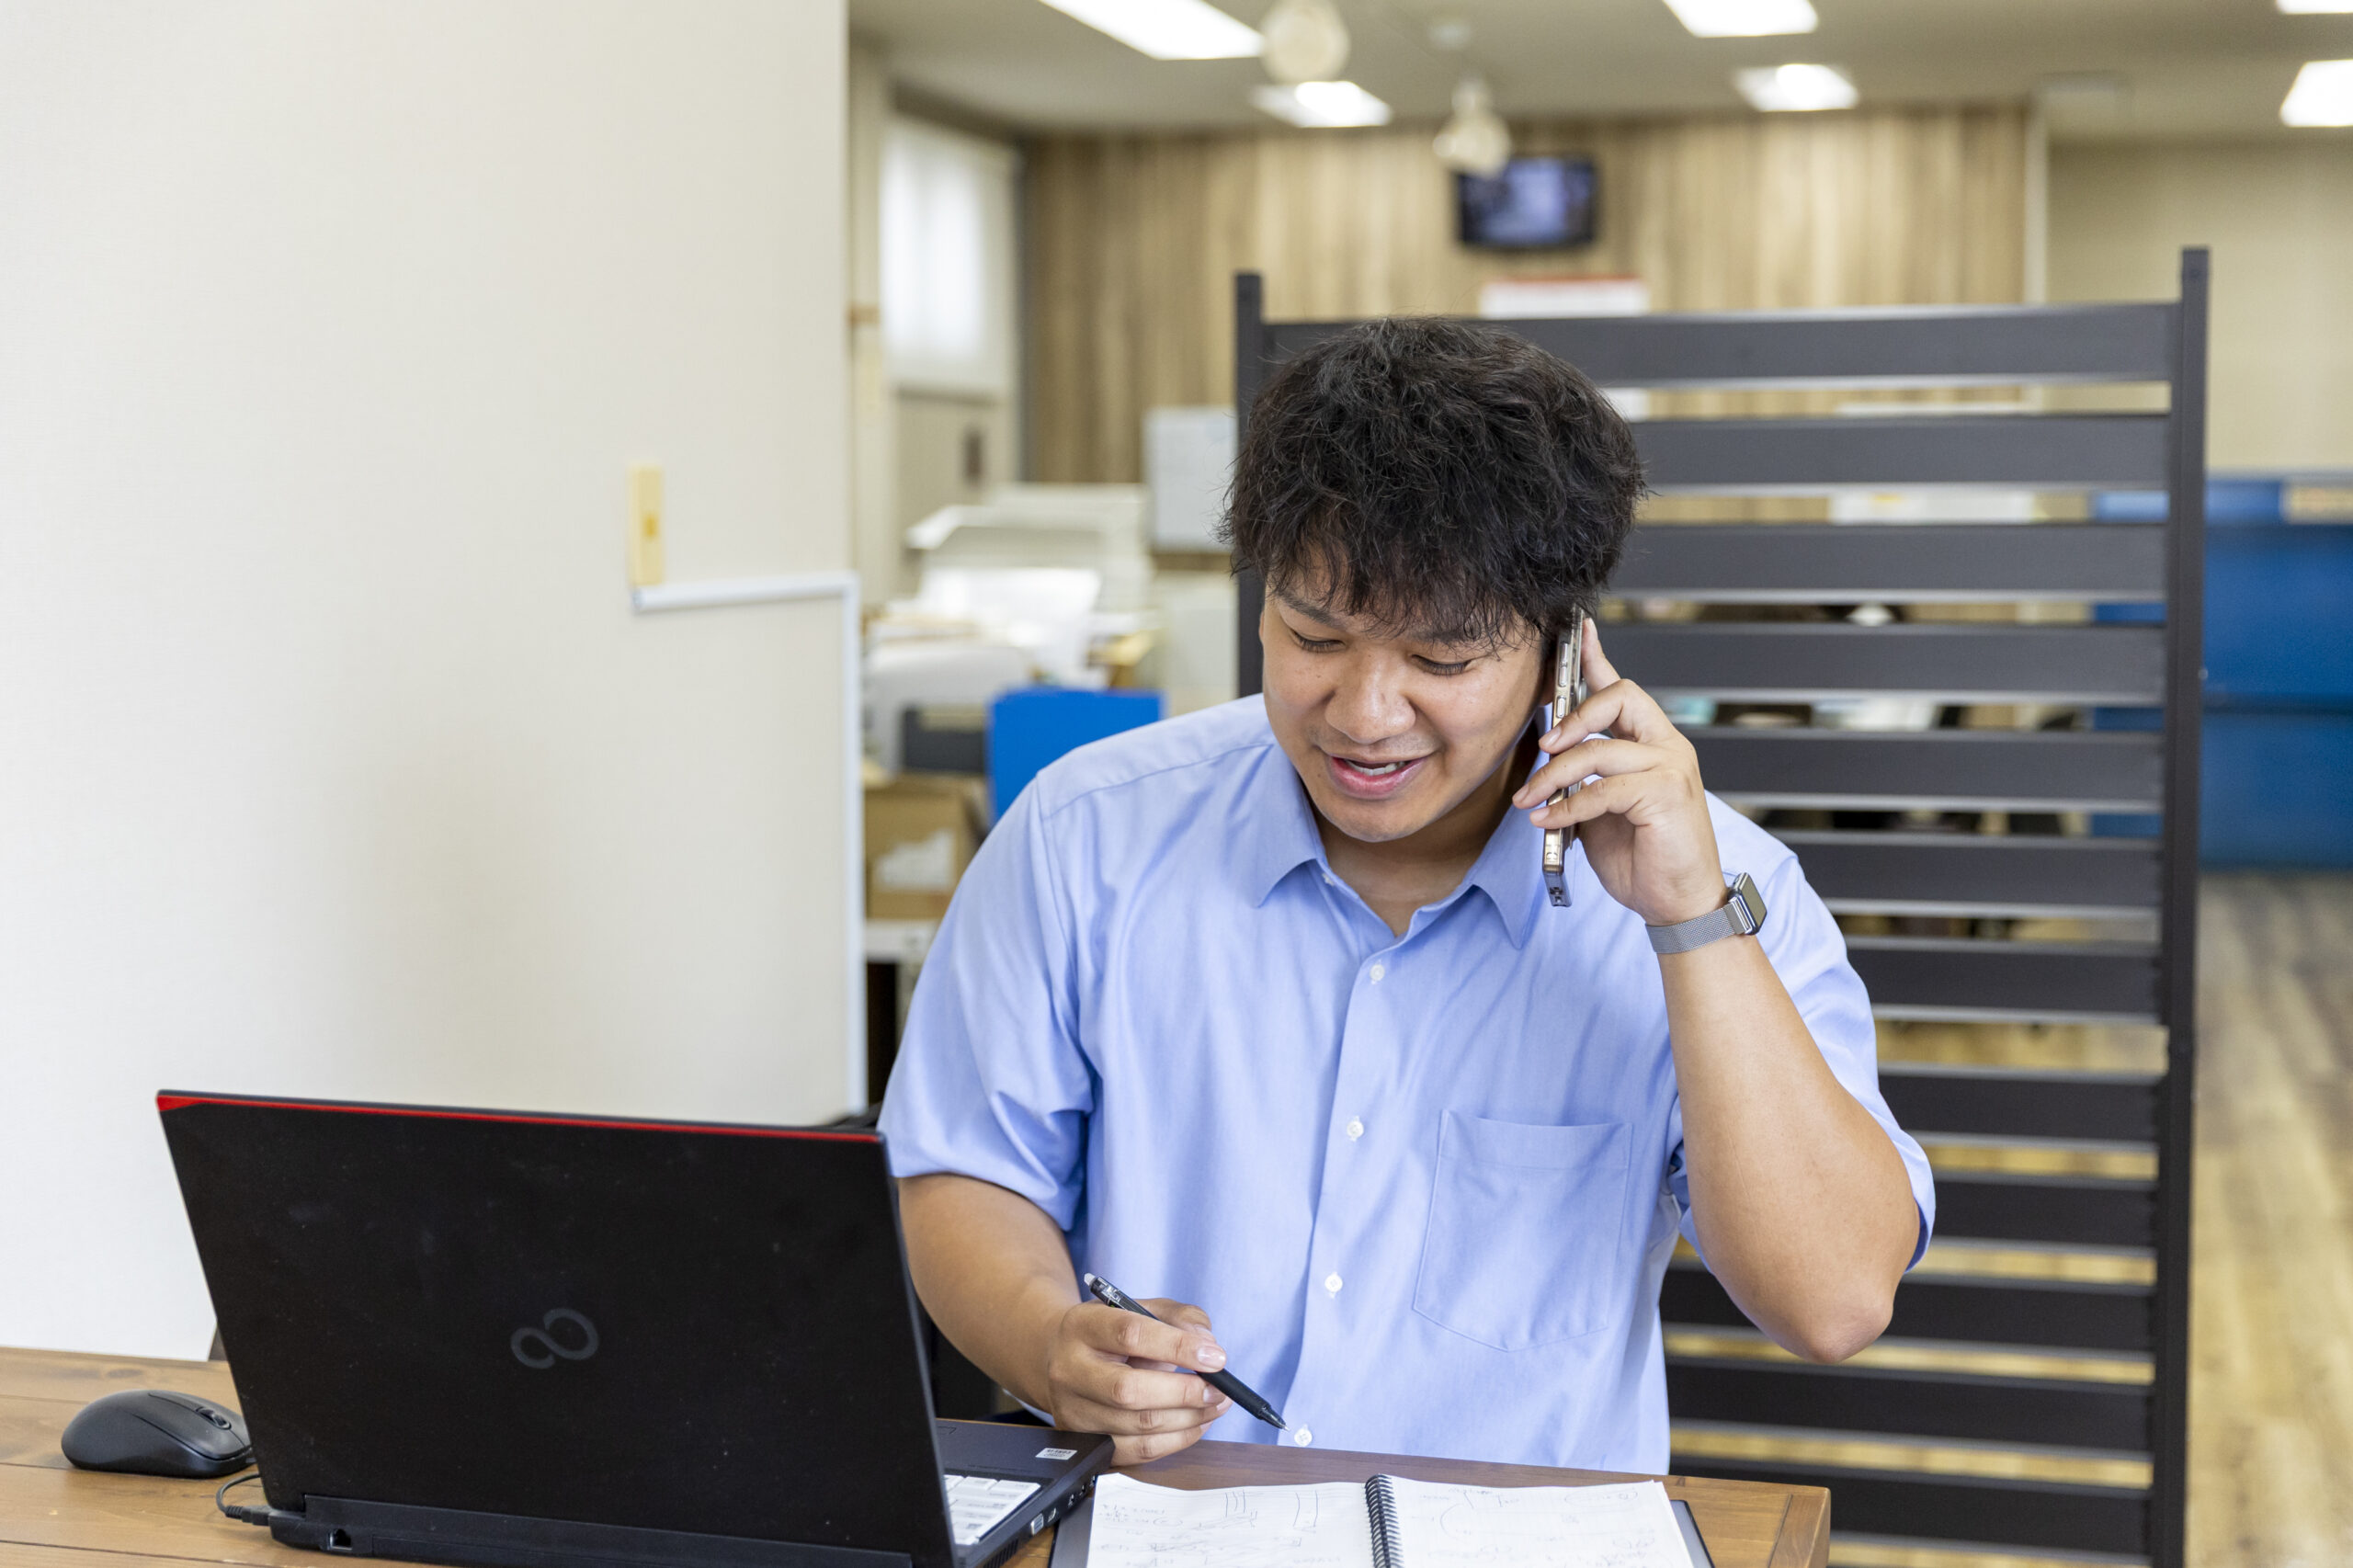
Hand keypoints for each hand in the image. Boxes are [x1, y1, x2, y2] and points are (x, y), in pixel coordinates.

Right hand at [1041, 1298, 1232, 1464]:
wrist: (1061, 1357)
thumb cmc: (1111, 1332)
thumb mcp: (1142, 1308)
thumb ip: (1180, 1317)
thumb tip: (1206, 1344)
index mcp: (1082, 1326)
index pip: (1130, 1335)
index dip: (1178, 1347)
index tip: (1215, 1357)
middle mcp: (1069, 1369)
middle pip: (1128, 1390)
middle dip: (1185, 1393)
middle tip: (1219, 1389)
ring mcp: (1072, 1411)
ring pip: (1137, 1426)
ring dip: (1189, 1418)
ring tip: (1216, 1405)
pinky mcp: (1084, 1441)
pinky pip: (1137, 1452)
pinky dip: (1176, 1440)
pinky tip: (1196, 1423)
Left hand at [1511, 618, 1727, 927]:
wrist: (1677, 903)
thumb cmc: (1643, 856)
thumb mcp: (1602, 809)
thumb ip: (1584, 778)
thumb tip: (1548, 760)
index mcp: (1652, 744)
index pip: (1622, 689)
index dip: (1597, 658)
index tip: (1576, 630)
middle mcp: (1667, 747)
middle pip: (1620, 696)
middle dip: (1572, 716)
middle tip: (1544, 747)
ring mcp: (1671, 768)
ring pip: (1598, 750)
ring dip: (1553, 777)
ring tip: (1529, 801)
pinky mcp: (1666, 795)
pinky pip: (1602, 789)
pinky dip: (1567, 806)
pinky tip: (1546, 821)